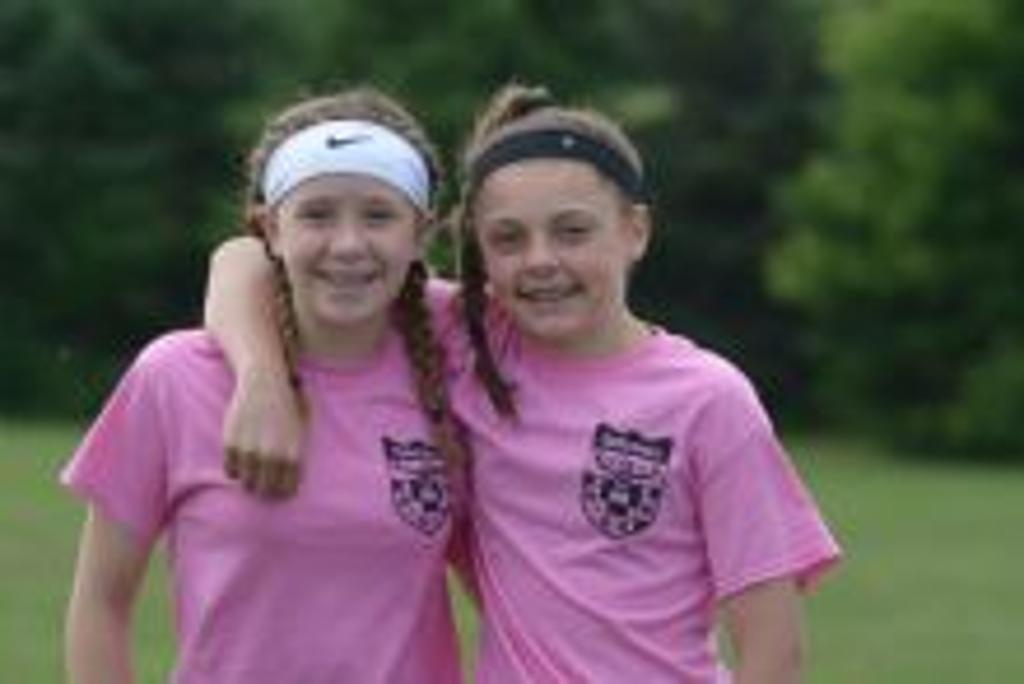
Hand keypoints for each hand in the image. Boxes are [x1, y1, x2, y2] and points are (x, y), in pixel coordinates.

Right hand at [223, 365, 305, 497]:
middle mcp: (272, 456)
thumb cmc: (287, 404)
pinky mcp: (232, 444)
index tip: (280, 486)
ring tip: (252, 472)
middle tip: (264, 482)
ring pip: (247, 484)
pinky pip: (230, 471)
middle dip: (266, 489)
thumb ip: (298, 454)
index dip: (283, 491)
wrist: (264, 382)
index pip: (287, 490)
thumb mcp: (302, 429)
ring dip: (250, 481)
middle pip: (266, 490)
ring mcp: (250, 451)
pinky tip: (240, 461)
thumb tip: (292, 480)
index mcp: (293, 454)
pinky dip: (235, 470)